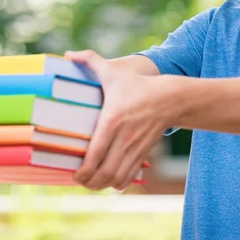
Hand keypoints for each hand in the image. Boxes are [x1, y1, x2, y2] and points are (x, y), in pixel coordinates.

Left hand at [65, 50, 175, 190]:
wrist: (170, 98)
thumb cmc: (138, 86)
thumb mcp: (114, 72)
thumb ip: (90, 60)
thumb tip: (68, 53)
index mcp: (112, 121)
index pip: (95, 155)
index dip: (82, 171)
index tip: (73, 173)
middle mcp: (123, 139)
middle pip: (104, 174)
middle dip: (88, 183)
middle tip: (78, 179)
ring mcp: (135, 148)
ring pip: (116, 179)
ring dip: (101, 185)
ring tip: (91, 182)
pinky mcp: (143, 154)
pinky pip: (128, 178)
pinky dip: (117, 183)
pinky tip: (109, 179)